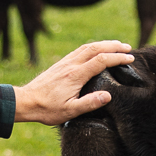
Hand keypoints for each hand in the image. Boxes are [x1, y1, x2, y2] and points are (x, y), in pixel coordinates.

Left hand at [12, 40, 137, 123]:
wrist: (26, 101)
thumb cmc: (48, 109)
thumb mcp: (70, 111)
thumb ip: (89, 103)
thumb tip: (108, 96)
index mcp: (76, 75)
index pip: (101, 60)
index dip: (117, 57)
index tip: (130, 58)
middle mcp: (71, 65)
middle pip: (96, 48)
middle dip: (114, 46)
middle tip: (128, 48)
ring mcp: (65, 62)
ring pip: (88, 47)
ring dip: (104, 44)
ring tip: (117, 46)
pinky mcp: (61, 63)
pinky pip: (80, 50)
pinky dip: (93, 47)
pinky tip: (97, 50)